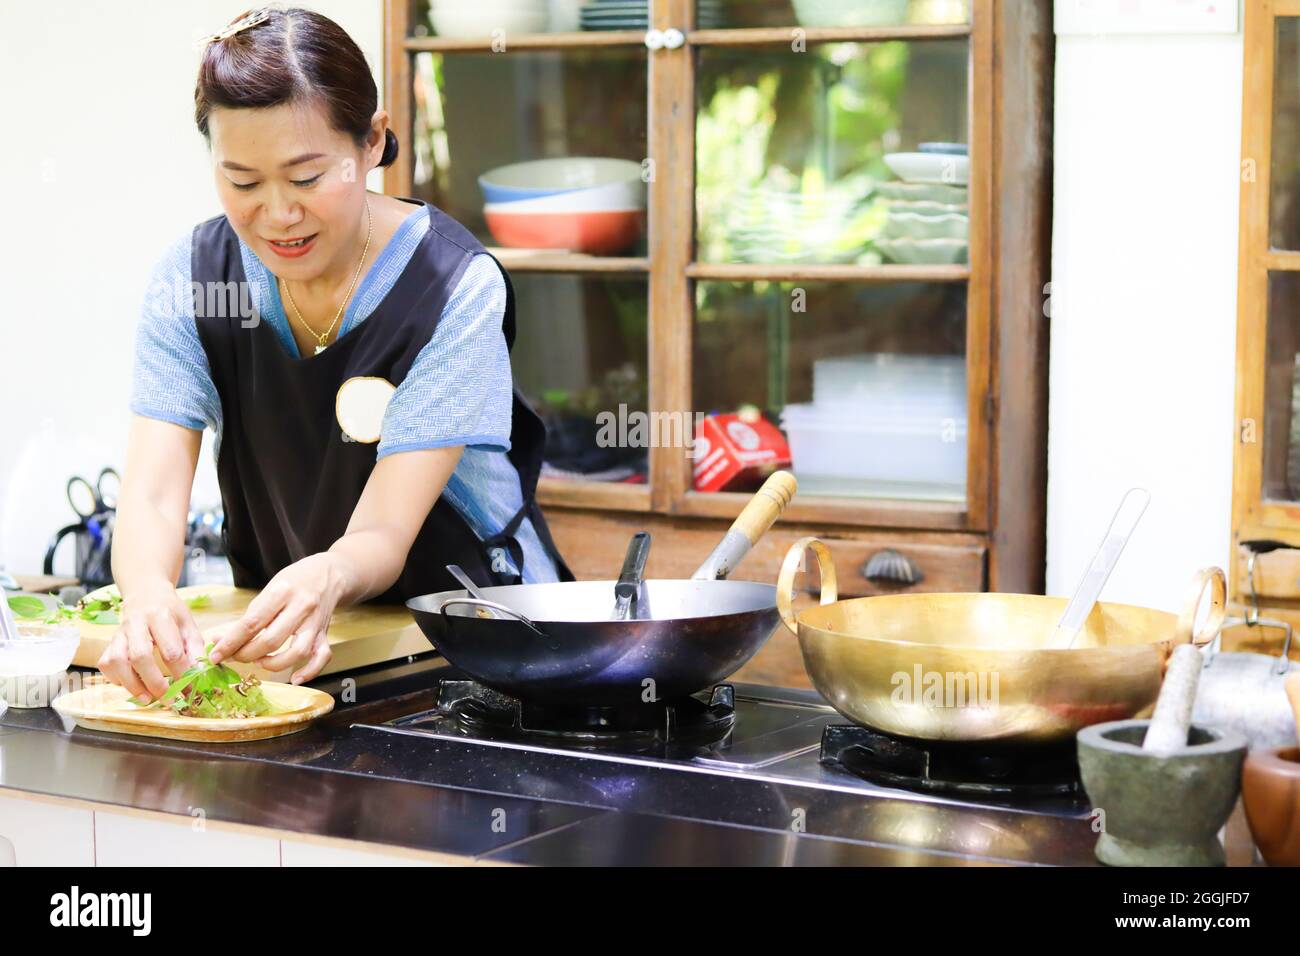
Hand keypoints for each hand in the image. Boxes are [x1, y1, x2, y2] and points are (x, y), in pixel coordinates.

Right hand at [97, 583, 204, 701]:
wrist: (146, 595)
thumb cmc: (170, 612)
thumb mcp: (188, 624)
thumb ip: (195, 649)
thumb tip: (199, 674)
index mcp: (160, 616)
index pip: (171, 649)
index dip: (181, 673)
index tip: (191, 689)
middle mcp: (136, 623)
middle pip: (140, 656)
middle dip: (154, 682)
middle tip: (168, 699)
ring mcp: (119, 633)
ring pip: (118, 661)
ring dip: (132, 684)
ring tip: (148, 699)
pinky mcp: (109, 642)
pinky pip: (106, 664)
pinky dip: (117, 678)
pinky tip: (132, 685)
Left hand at [208, 553, 341, 682]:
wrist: (330, 573)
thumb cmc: (295, 580)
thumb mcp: (270, 589)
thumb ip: (249, 616)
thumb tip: (220, 640)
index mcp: (282, 592)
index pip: (252, 623)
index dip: (230, 642)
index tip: (215, 655)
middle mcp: (302, 606)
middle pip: (271, 640)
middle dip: (247, 654)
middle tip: (235, 656)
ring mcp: (316, 622)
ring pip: (297, 652)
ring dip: (273, 664)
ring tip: (259, 661)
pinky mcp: (326, 633)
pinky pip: (321, 657)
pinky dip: (309, 672)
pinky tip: (294, 679)